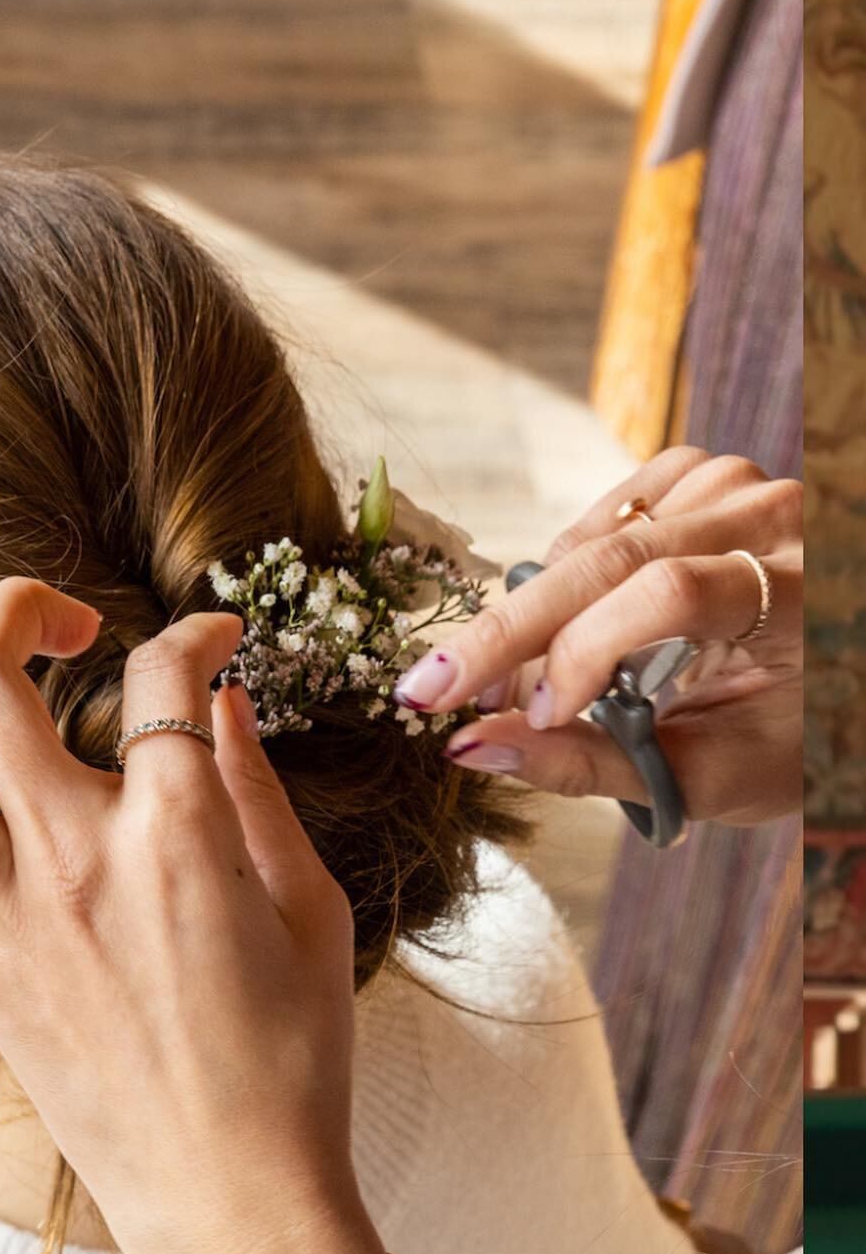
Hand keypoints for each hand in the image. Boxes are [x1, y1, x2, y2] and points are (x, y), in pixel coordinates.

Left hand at [0, 579, 380, 1253]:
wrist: (234, 1200)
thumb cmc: (293, 1060)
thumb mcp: (311, 909)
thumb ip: (256, 790)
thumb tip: (224, 702)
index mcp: (179, 834)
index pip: (162, 673)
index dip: (195, 632)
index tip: (212, 644)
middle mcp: (77, 857)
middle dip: (14, 610)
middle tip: (63, 621)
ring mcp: (11, 918)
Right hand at [392, 448, 801, 825]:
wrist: (841, 677)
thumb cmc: (794, 741)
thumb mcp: (714, 777)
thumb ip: (593, 764)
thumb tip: (469, 749)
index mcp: (806, 593)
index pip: (670, 593)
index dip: (584, 651)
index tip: (532, 718)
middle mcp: (773, 518)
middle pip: (613, 556)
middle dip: (509, 630)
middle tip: (429, 691)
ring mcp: (736, 485)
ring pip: (594, 539)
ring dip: (535, 615)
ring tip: (514, 690)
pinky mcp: (700, 476)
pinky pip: (599, 519)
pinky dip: (563, 576)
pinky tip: (567, 626)